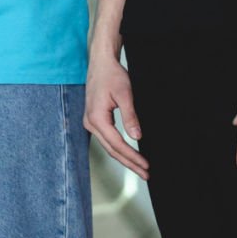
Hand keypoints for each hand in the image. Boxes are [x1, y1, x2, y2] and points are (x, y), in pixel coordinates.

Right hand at [84, 50, 148, 178]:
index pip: (117, 144)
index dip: (133, 157)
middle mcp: (90, 123)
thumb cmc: (112, 75)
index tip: (146, 165)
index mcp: (96, 118)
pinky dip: (118, 149)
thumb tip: (137, 137)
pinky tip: (128, 154)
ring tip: (140, 168)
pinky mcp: (94, 120)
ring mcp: (90, 122)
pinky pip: (107, 139)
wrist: (101, 63)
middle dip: (130, 163)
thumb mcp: (125, 94)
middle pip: (112, 150)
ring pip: (109, 146)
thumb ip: (130, 116)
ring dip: (124, 158)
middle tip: (146, 174)